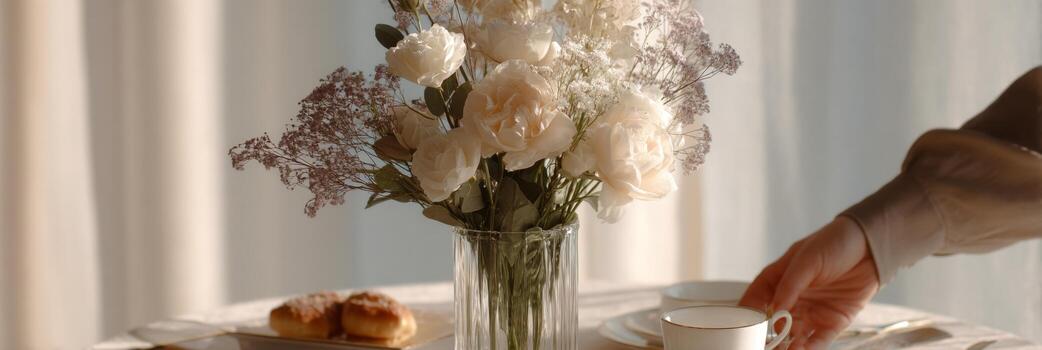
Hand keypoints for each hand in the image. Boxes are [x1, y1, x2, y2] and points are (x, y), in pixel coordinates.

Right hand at [739, 216, 879, 349]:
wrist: (871, 246)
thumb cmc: (835, 243)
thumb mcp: (807, 259)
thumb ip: (790, 284)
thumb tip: (775, 309)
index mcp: (778, 280)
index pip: (756, 300)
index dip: (747, 315)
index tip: (742, 327)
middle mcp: (792, 299)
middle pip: (773, 324)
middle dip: (768, 337)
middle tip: (764, 345)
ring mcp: (811, 312)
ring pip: (793, 336)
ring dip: (787, 347)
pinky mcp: (832, 322)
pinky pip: (818, 341)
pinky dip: (809, 349)